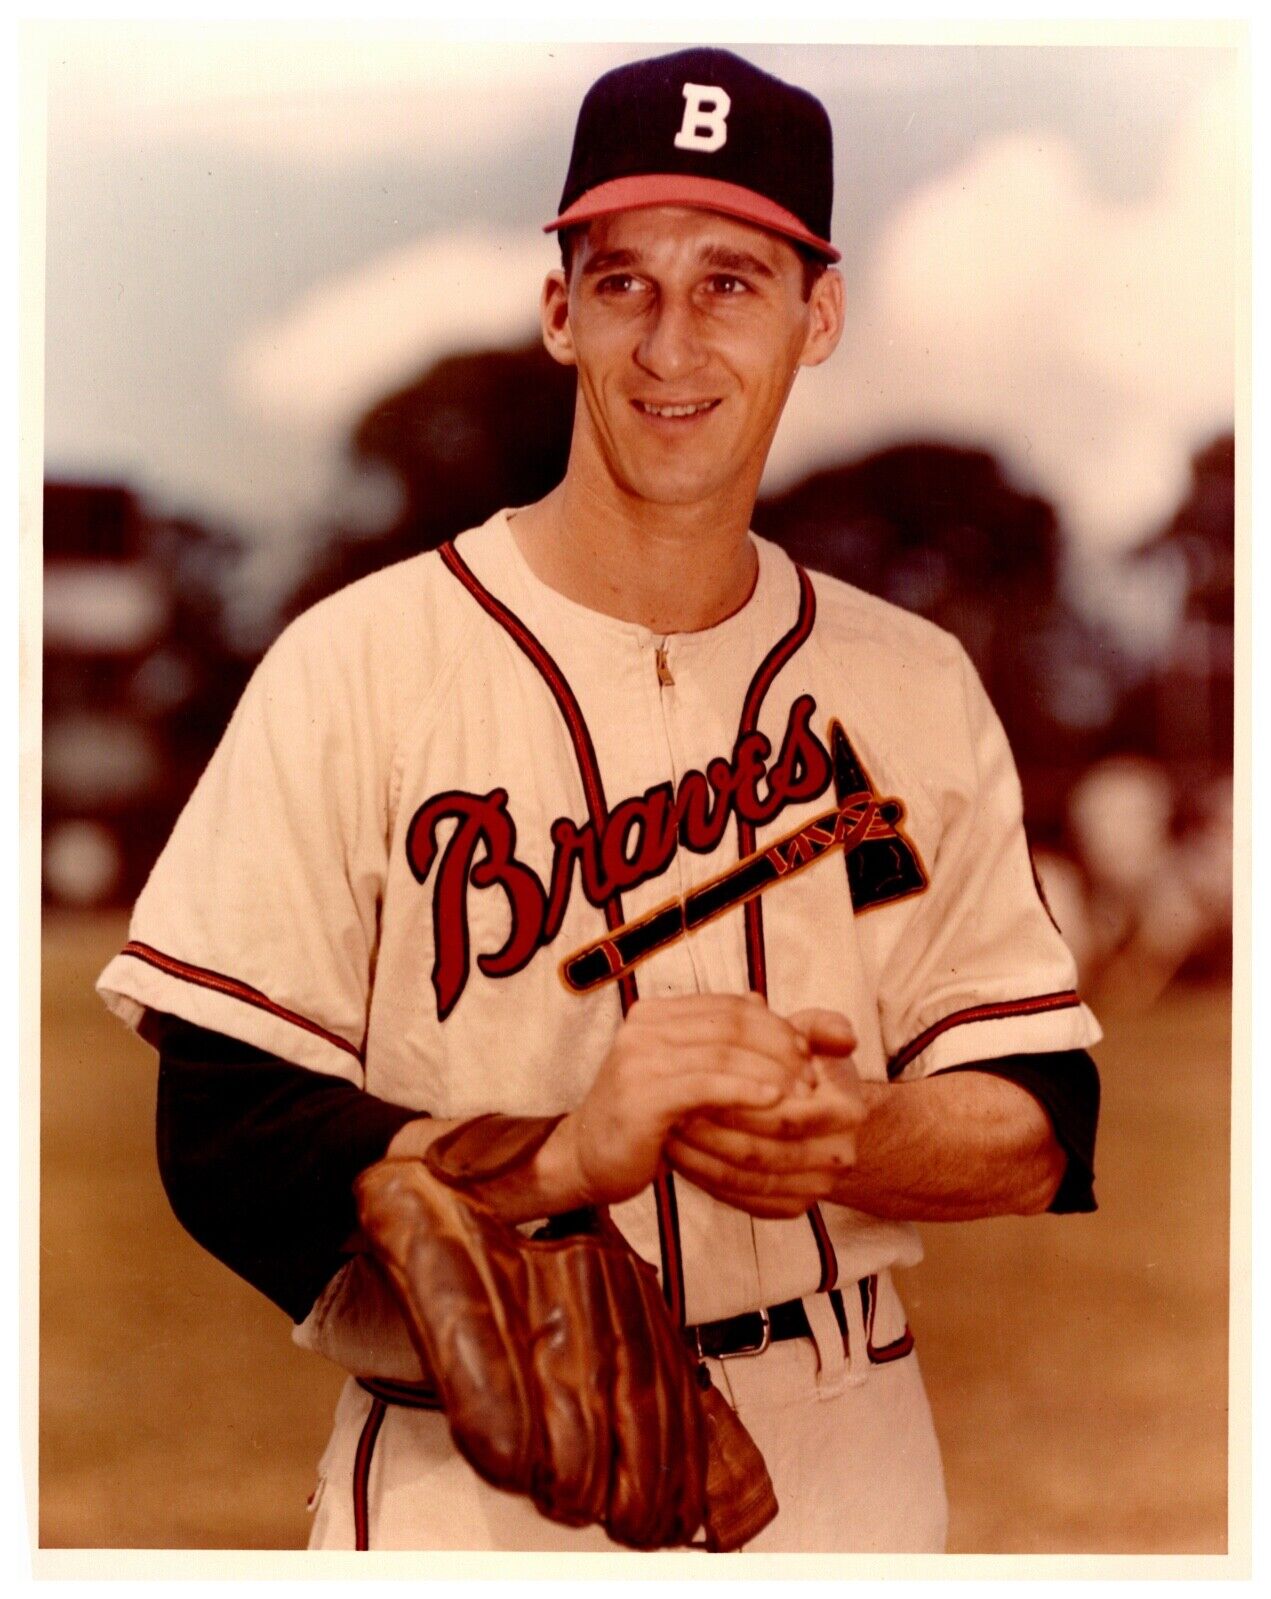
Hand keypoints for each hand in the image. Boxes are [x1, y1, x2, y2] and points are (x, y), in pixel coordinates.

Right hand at [548, 994, 816, 1208]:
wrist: (588, 1157)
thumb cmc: (646, 1118)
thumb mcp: (685, 1071)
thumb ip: (721, 1038)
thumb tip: (763, 1000)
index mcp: (656, 1014)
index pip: (730, 1007)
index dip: (775, 1026)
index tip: (807, 1052)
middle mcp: (643, 1026)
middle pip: (732, 1026)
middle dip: (780, 1049)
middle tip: (813, 1076)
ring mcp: (638, 1057)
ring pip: (725, 1054)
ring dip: (772, 1072)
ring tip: (803, 1095)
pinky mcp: (641, 1094)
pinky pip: (707, 1086)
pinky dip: (747, 1090)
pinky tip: (775, 1102)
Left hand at [665, 1008, 868, 1218]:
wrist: (819, 1116)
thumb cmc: (808, 1067)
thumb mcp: (816, 1038)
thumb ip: (823, 1027)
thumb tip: (842, 1037)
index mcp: (847, 1112)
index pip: (784, 1114)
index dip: (736, 1101)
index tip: (695, 1083)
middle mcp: (838, 1156)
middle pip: (761, 1152)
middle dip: (710, 1132)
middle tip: (670, 1111)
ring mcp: (816, 1187)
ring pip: (747, 1179)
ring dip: (701, 1157)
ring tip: (668, 1130)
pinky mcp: (792, 1207)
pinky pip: (742, 1199)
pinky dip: (707, 1179)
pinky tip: (681, 1156)